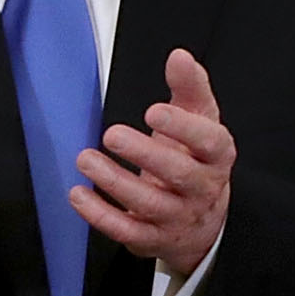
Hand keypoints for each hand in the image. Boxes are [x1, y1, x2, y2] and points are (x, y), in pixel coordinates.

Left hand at [71, 48, 232, 273]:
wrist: (201, 220)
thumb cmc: (194, 160)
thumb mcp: (199, 121)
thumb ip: (189, 88)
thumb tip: (179, 56)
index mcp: (216, 156)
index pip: (209, 142)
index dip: (183, 127)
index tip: (154, 111)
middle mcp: (201, 188)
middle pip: (178, 173)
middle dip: (144, 153)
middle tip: (111, 134)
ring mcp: (177, 216)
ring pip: (149, 203)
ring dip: (114, 182)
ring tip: (86, 159)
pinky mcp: (151, 238)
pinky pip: (125, 230)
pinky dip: (99, 215)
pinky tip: (78, 194)